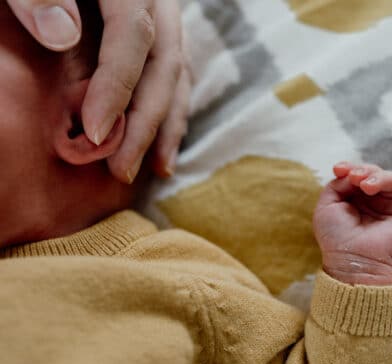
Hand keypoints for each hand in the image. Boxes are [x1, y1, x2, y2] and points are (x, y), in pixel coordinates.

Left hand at [6, 0, 190, 182]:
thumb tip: (65, 36)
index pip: (133, 37)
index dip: (117, 87)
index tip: (93, 132)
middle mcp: (156, 0)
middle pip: (165, 64)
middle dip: (146, 122)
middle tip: (122, 168)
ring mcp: (161, 15)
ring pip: (177, 72)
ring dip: (166, 124)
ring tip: (155, 168)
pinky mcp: (157, 30)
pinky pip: (173, 72)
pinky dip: (169, 110)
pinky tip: (161, 141)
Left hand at [314, 163, 391, 285]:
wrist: (353, 261)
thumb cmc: (336, 239)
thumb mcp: (327, 205)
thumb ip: (337, 184)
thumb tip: (353, 173)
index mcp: (358, 198)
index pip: (360, 173)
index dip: (351, 167)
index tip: (339, 169)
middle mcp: (378, 200)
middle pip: (377, 173)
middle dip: (366, 171)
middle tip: (356, 179)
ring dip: (381, 177)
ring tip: (368, 186)